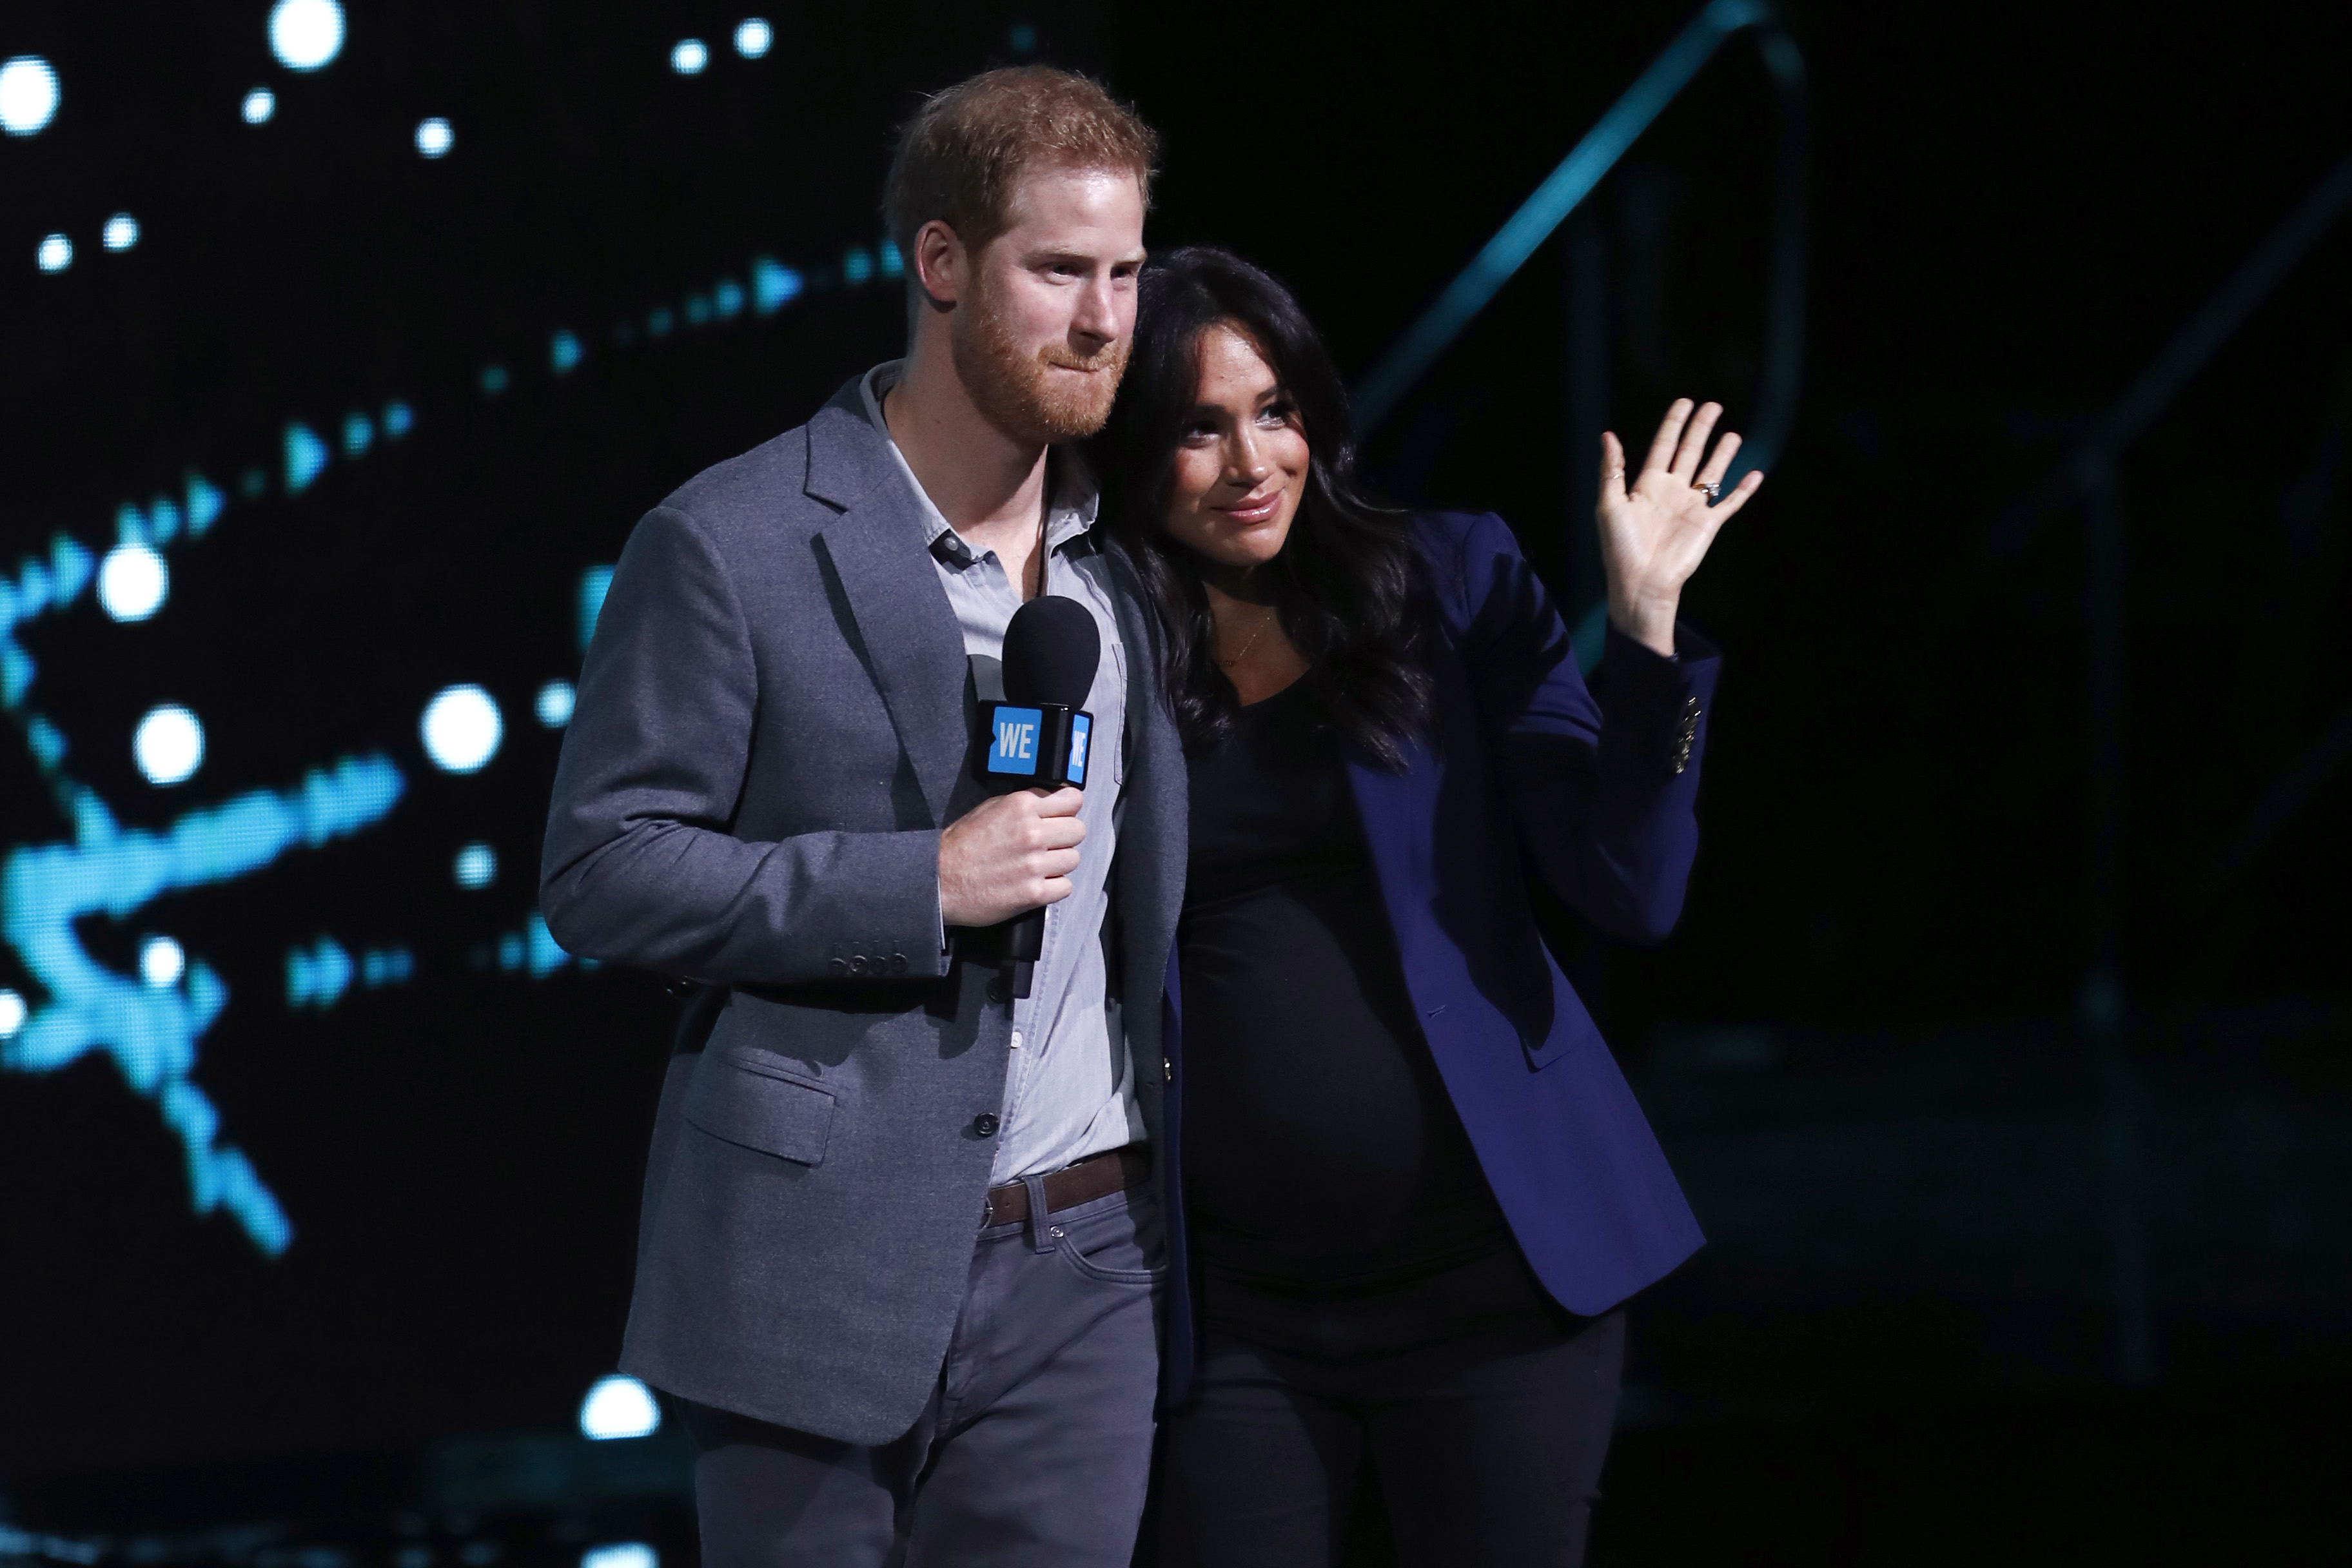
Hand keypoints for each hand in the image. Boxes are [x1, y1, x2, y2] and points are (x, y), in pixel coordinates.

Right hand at [938, 787, 1085, 926]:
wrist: (939, 881)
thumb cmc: (962, 845)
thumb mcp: (990, 808)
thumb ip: (1025, 803)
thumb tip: (1054, 801)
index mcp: (1022, 806)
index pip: (1073, 800)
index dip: (1068, 810)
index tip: (1062, 817)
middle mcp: (1032, 833)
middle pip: (1078, 830)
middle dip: (1065, 837)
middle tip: (1049, 844)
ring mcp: (1035, 864)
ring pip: (1074, 859)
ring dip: (1059, 863)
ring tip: (1038, 866)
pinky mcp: (1034, 893)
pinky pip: (1065, 887)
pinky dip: (1053, 887)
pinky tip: (1036, 883)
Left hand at [1598, 399, 1761, 656]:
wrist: (1641, 583)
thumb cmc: (1621, 548)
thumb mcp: (1609, 504)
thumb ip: (1612, 470)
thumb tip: (1607, 435)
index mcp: (1647, 485)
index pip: (1663, 446)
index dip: (1674, 424)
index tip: (1684, 402)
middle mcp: (1672, 492)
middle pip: (1690, 452)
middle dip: (1701, 429)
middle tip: (1713, 405)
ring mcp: (1691, 508)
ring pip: (1711, 473)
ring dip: (1722, 453)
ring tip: (1733, 434)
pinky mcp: (1708, 525)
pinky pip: (1730, 504)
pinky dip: (1744, 490)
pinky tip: (1755, 474)